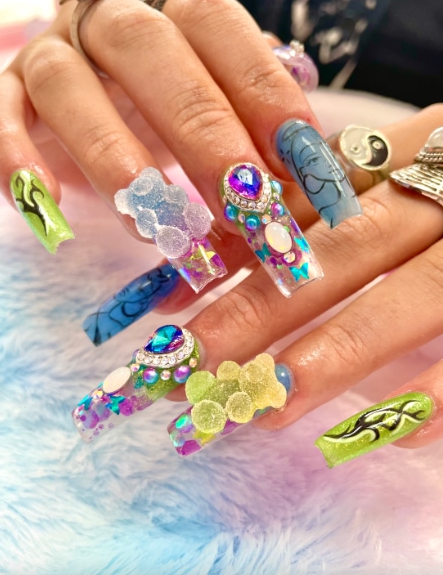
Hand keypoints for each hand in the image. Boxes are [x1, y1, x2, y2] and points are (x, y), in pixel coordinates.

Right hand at [0, 0, 319, 260]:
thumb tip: (306, 180)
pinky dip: (16, 161)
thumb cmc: (174, 105)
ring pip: (71, 88)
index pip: (221, 31)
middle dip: (203, 136)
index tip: (300, 162)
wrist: (100, 84)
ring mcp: (54, 55)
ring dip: (113, 158)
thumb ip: (258, 134)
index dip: (262, 93)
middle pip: (154, 58)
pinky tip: (50, 212)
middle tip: (240, 207)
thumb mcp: (223, 111)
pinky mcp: (8, 95)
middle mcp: (112, 22)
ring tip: (153, 226)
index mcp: (174, 12)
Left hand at [162, 104, 442, 463]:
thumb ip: (312, 195)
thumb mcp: (388, 163)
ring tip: (267, 405)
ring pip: (409, 299)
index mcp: (401, 151)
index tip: (171, 312)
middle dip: (260, 311)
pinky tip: (394, 435)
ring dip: (336, 354)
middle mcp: (441, 192)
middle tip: (190, 367)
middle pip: (339, 253)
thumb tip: (213, 245)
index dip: (233, 256)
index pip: (301, 204)